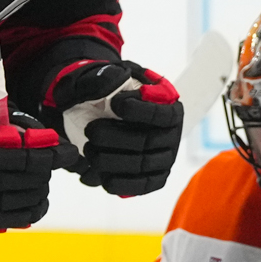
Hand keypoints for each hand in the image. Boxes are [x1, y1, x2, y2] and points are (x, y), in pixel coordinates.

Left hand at [50, 61, 181, 195]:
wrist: (105, 111)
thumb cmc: (111, 93)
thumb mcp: (110, 76)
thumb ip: (108, 77)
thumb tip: (112, 84)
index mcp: (170, 107)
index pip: (161, 113)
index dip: (139, 110)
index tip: (115, 104)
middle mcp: (172, 134)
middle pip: (147, 141)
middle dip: (114, 138)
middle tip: (90, 130)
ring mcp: (165, 158)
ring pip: (141, 165)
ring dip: (111, 160)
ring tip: (88, 150)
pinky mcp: (154, 177)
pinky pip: (142, 185)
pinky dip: (122, 184)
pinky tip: (103, 177)